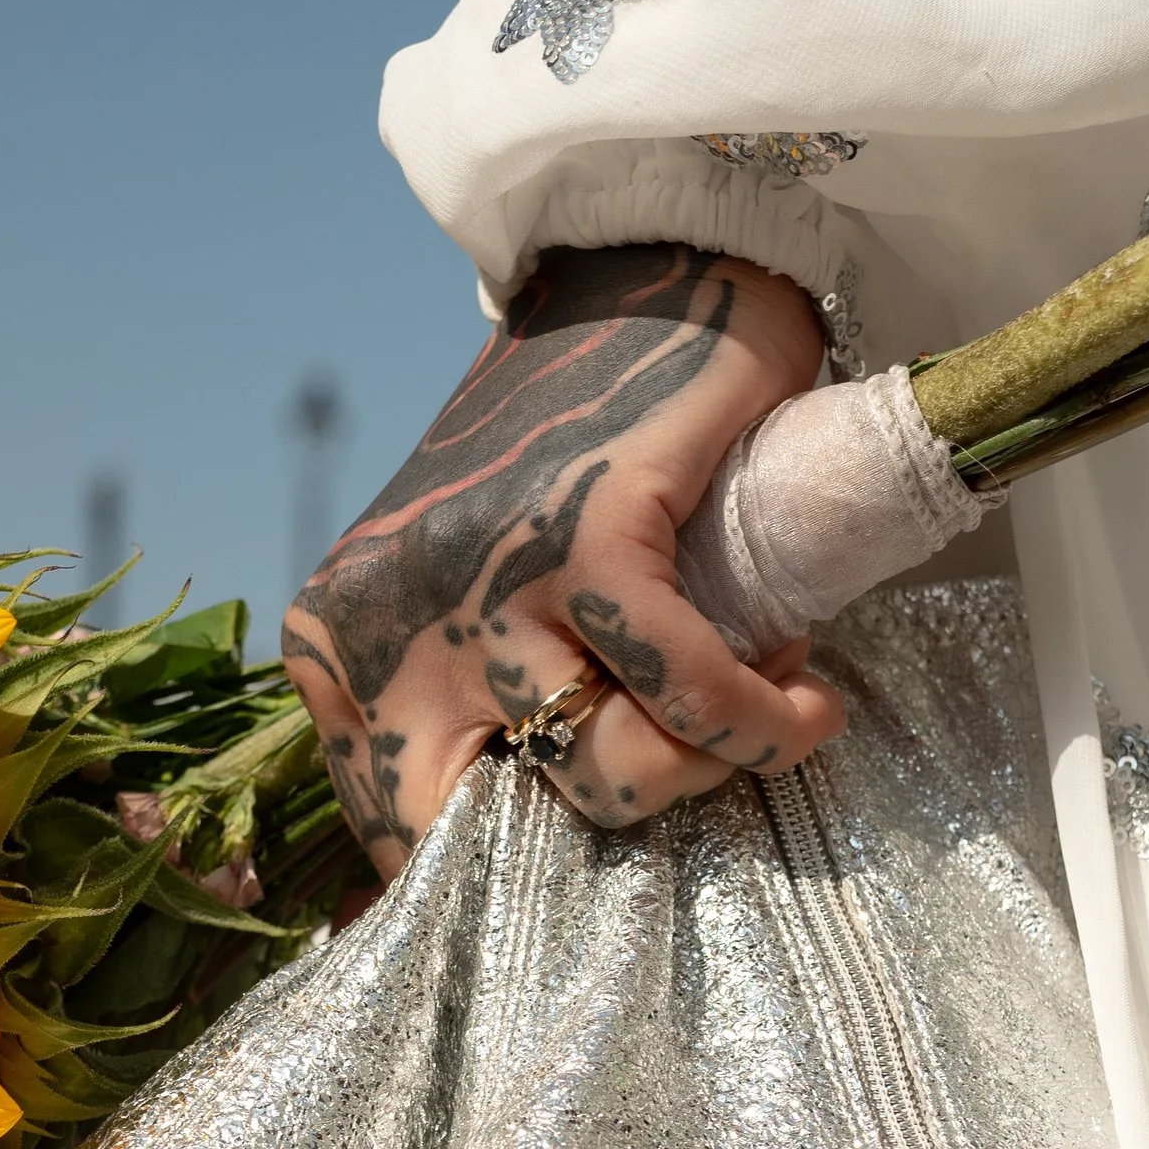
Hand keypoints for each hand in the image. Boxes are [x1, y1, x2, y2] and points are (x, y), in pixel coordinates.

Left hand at [281, 244, 844, 879]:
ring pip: (600, 774)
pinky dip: (763, 718)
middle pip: (488, 833)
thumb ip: (474, 705)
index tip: (606, 831)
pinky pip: (685, 693)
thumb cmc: (577, 460)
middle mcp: (386, 619)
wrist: (648, 278)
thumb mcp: (482, 592)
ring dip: (707, 762)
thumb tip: (533, 860)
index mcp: (340, 641)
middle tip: (686, 760)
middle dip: (607, 816)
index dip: (506, 870)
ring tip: (760, 696)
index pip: (393, 831)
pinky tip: (808, 701)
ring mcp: (481, 577)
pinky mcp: (583, 536)